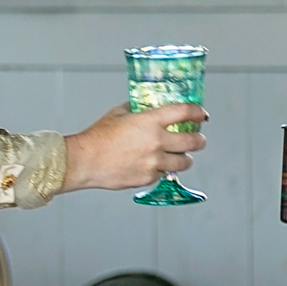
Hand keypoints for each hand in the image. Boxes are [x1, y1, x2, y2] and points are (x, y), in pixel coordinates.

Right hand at [63, 102, 207, 190]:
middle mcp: (156, 142)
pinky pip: (163, 173)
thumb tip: (146, 108)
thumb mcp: (118, 114)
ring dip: (185, 158)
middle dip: (199, 140)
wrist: (84, 160)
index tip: (202, 114)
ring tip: (181, 157)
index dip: (198, 112)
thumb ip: (137, 110)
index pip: (185, 112)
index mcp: (150, 122)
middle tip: (198, 140)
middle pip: (193, 141)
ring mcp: (153, 162)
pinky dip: (162, 169)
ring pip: (183, 162)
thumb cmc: (97, 137)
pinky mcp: (147, 178)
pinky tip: (154, 165)